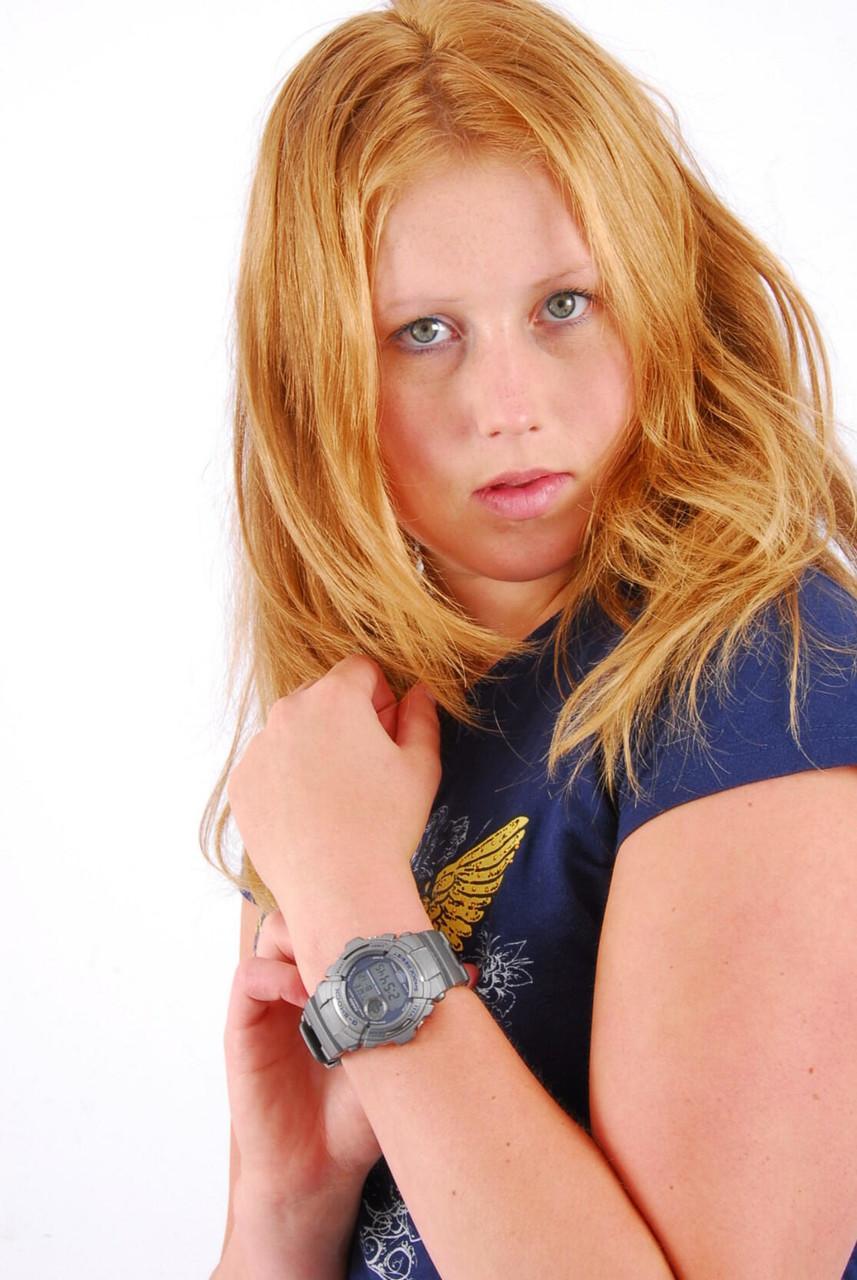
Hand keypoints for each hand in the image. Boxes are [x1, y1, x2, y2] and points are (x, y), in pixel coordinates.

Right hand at [224, 908, 478, 1201]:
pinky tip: (306, 998)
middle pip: (304, 909)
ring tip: (336, 969)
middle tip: (362, 935)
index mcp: (334, 977)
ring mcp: (271, 1001)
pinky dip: (274, 974)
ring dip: (302, 937)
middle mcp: (300, 979)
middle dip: (331, 910)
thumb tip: (471, 973)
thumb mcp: (396, 1057)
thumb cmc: (359, 1116)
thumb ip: (421, 1013)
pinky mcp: (244, 1027)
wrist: (320, 1171)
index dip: (359, 908)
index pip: (336, 917)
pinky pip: (249, 976)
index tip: (392, 920)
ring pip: (273, 930)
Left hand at [226, 657, 441, 958]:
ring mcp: (258, 748)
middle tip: (364, 766)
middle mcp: (288, 712)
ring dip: (313, 746)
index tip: (387, 733)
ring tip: (336, 796)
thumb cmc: (386, 825)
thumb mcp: (421, 766)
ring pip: (292, 730)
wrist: (338, 889)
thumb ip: (421, 718)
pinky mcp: (242, 783)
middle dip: (345, 717)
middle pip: (321, 695)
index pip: (360, 670)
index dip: (381, 697)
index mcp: (335, 698)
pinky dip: (287, 778)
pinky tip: (310, 813)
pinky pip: (268, 765)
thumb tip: (419, 692)